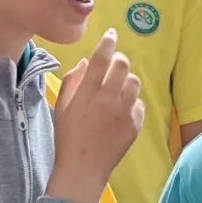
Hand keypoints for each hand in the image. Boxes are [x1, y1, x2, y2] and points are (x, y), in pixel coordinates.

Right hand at [47, 28, 144, 202]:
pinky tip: (120, 111)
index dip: (107, 42)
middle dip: (119, 60)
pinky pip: (139, 104)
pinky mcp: (134, 125)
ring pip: (134, 83)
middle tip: (114, 64)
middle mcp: (108, 99)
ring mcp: (124, 112)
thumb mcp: (62, 106)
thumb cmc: (68, 136)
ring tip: (116, 91)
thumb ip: (73, 80)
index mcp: (87, 92)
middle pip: (123, 65)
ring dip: (126, 81)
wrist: (83, 168)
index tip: (111, 34)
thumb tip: (88, 62)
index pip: (101, 58)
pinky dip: (131, 103)